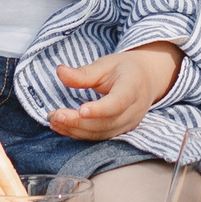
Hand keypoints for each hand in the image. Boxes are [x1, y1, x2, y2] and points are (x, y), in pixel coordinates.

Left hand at [48, 43, 182, 138]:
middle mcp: (134, 110)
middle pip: (106, 122)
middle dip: (78, 122)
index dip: (100, 109)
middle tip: (55, 115)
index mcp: (133, 87)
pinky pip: (99, 137)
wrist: (146, 79)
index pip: (118, 102)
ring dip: (75, 130)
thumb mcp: (106, 64)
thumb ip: (84, 72)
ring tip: (54, 121)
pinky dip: (80, 134)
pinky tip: (63, 127)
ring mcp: (128, 123)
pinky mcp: (120, 131)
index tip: (81, 110)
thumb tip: (60, 72)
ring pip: (101, 133)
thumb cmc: (124, 69)